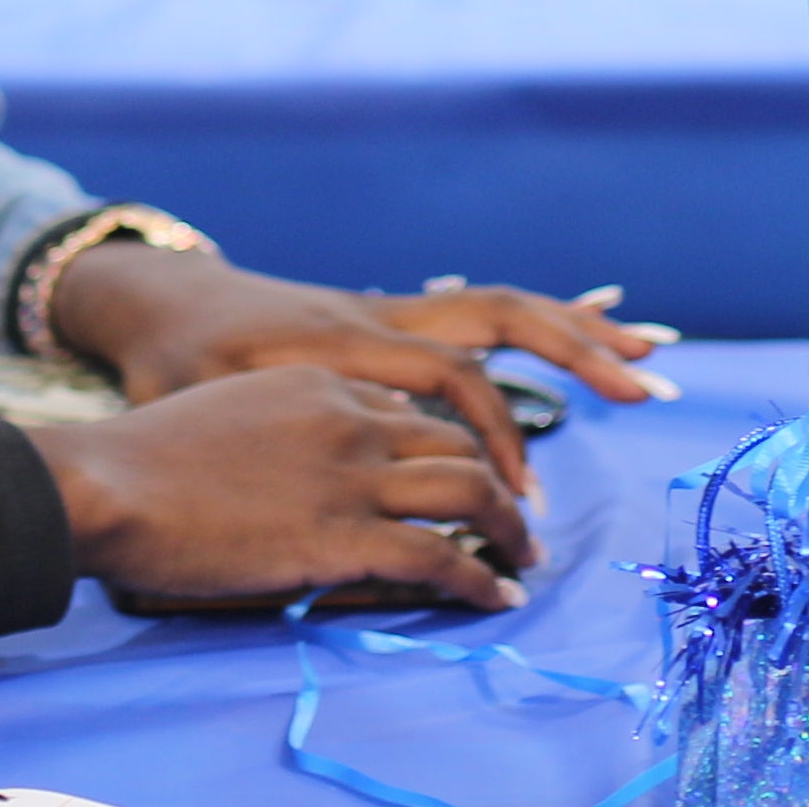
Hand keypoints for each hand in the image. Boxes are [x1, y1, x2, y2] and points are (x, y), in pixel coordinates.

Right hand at [31, 365, 535, 614]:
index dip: (446, 443)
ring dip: (507, 527)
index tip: (461, 475)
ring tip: (524, 557)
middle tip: (514, 518)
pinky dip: (479, 578)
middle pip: (456, 439)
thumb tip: (296, 477)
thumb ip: (277, 430)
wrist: (108, 481)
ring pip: (467, 490)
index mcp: (318, 381)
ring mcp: (350, 475)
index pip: (410, 406)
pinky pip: (438, 556)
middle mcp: (349, 418)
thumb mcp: (225, 411)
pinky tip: (496, 597)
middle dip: (497, 479)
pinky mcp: (341, 536)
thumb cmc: (141, 460)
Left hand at [45, 242, 672, 498]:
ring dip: (576, 328)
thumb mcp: (201, 400)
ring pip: (498, 307)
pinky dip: (538, 317)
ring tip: (651, 346)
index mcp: (342, 339)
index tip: (518, 505)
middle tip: (647, 385)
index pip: (449, 376)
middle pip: (499, 315)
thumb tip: (328, 473)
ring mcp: (390, 310)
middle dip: (578, 349)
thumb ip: (261, 431)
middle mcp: (380, 315)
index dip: (494, 437)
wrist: (157, 302)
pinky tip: (592, 315)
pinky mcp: (389, 319)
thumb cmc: (173, 368)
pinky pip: (476, 311)